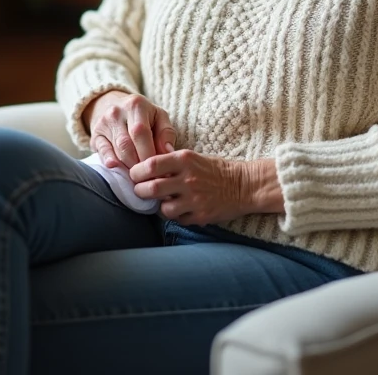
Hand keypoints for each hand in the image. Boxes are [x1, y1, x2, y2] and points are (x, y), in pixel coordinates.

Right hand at [83, 91, 176, 169]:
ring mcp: (103, 123)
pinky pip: (102, 151)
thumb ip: (166, 133)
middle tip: (149, 175)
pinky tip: (118, 168)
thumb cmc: (143, 115)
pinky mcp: (95, 135)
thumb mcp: (159, 117)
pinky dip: (110, 161)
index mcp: (136, 105)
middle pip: (127, 144)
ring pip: (116, 150)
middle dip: (139, 163)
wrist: (113, 105)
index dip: (149, 153)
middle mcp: (117, 112)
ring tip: (139, 173)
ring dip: (128, 165)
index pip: (141, 132)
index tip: (158, 168)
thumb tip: (169, 152)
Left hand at [129, 148, 249, 225]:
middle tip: (139, 191)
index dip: (136, 172)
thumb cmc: (215, 170)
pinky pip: (178, 219)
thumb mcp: (192, 157)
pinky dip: (175, 216)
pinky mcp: (200, 215)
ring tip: (162, 202)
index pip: (150, 164)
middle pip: (151, 188)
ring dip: (158, 207)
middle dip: (139, 191)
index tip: (134, 175)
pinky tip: (180, 209)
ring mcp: (194, 199)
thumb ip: (170, 161)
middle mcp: (188, 179)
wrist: (244, 185)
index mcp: (184, 160)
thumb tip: (144, 165)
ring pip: (163, 209)